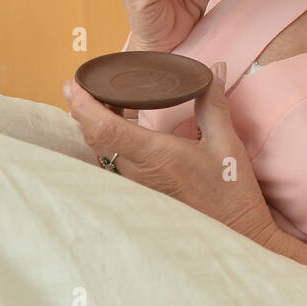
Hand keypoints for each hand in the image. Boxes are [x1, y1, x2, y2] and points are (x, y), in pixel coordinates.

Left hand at [62, 61, 281, 247]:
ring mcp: (135, 185)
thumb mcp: (227, 144)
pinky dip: (105, 139)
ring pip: (99, 150)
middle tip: (83, 83)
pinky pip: (110, 161)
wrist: (233, 236)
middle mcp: (138, 172)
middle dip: (82, 108)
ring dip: (93, 124)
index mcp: (157, 156)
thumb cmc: (231, 193)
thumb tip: (216, 69)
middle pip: (94, 137)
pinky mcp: (138, 192)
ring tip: (98, 99)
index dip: (83, 104)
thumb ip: (214, 103)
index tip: (74, 83)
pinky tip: (116, 126)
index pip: (105, 128)